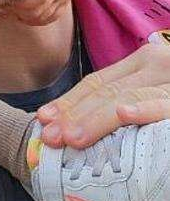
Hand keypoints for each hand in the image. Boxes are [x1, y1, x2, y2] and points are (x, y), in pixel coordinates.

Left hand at [5, 0, 94, 25]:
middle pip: (36, 12)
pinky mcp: (61, 3)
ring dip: (21, 16)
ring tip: (6, 7)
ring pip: (40, 18)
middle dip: (15, 11)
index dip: (19, 3)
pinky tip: (18, 12)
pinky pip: (47, 19)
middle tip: (0, 2)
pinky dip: (31, 19)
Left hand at [36, 43, 169, 147]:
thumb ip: (121, 97)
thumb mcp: (152, 87)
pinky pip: (162, 103)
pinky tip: (123, 114)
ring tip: (72, 137)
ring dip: (95, 120)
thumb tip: (77, 124)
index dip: (68, 101)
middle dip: (73, 115)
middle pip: (105, 91)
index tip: (42, 119)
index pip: (97, 82)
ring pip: (127, 97)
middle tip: (50, 137)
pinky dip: (143, 109)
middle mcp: (156, 65)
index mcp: (142, 62)